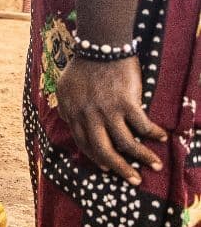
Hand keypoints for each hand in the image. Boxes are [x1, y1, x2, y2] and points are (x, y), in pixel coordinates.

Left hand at [55, 55, 166, 184]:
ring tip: (155, 165)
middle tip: (133, 180)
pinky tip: (161, 138)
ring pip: (126, 143)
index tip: (107, 168)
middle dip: (119, 169)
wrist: (100, 46)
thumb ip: (67, 107)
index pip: (84, 144)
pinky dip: (153, 134)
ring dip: (142, 157)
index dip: (96, 158)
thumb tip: (69, 122)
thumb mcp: (65, 88)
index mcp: (74, 113)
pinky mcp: (126, 102)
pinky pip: (142, 125)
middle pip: (104, 150)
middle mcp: (89, 116)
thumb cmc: (83, 66)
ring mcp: (108, 110)